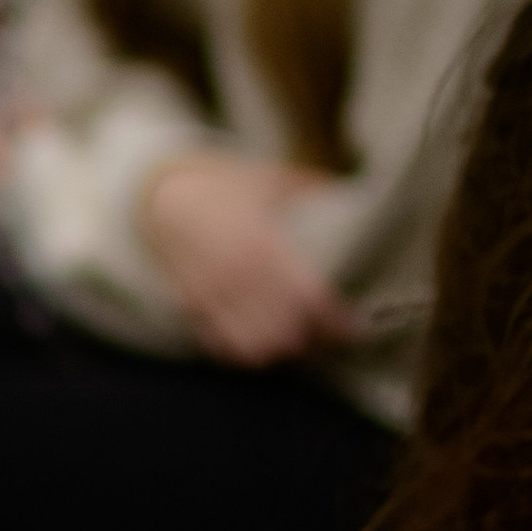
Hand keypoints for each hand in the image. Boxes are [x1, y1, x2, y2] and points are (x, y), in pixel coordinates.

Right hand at [135, 151, 364, 367]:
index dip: (335, 321)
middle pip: (284, 332)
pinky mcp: (191, 307)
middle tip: (332, 337)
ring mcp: (210, 295)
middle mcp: (234, 275)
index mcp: (260, 243)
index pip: (307, 298)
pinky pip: (221, 346)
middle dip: (312, 341)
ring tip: (299, 342)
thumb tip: (364, 193)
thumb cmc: (228, 187)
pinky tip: (264, 341)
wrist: (167, 197)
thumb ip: (315, 189)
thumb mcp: (273, 180)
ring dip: (280, 350)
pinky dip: (244, 351)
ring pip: (252, 347)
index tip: (356, 328)